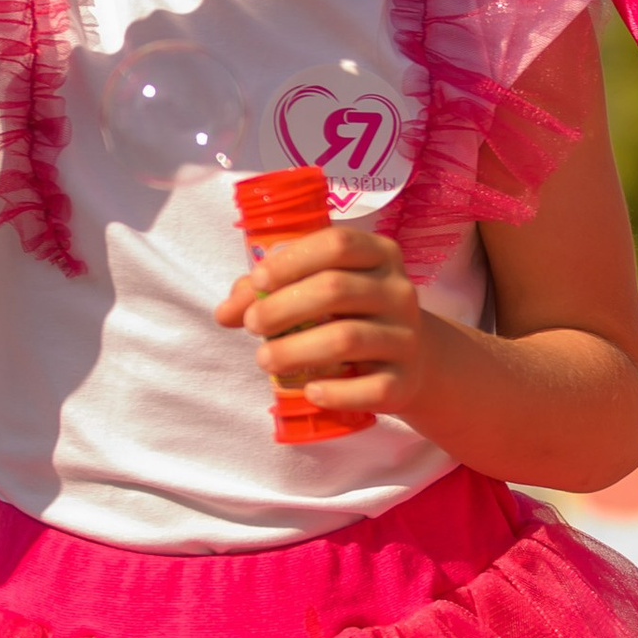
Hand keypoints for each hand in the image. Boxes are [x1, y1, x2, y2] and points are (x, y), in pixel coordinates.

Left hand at [212, 219, 434, 423]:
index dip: (292, 260)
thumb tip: (224, 313)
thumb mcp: (322, 289)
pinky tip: (310, 392)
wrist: (414, 360)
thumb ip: (272, 291)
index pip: (337, 244)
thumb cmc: (353, 314)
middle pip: (335, 289)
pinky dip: (336, 392)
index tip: (258, 279)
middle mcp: (399, 291)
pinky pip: (371, 389)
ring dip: (295, 350)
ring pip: (347, 339)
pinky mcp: (406, 381)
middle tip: (252, 324)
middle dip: (282, 307)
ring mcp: (406, 337)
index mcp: (380, 255)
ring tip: (264, 359)